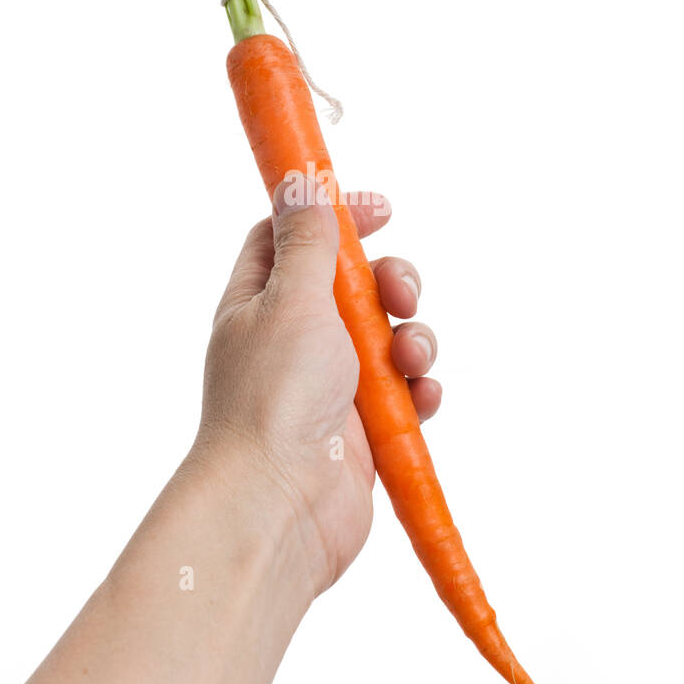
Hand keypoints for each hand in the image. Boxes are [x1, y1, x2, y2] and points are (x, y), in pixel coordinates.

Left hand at [189, 182, 441, 599]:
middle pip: (355, 285)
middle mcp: (293, 341)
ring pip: (389, 338)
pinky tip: (422, 397)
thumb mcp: (290, 299)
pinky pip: (406, 394)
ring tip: (411, 361)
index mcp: (261, 303)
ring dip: (413, 339)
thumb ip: (307, 239)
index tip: (381, 209)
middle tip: (400, 296)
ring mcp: (330, 387)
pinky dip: (420, 390)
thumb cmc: (274, 399)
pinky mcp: (363, 430)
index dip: (336, 216)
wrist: (280, 505)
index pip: (293, 238)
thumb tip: (300, 177)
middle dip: (391, 282)